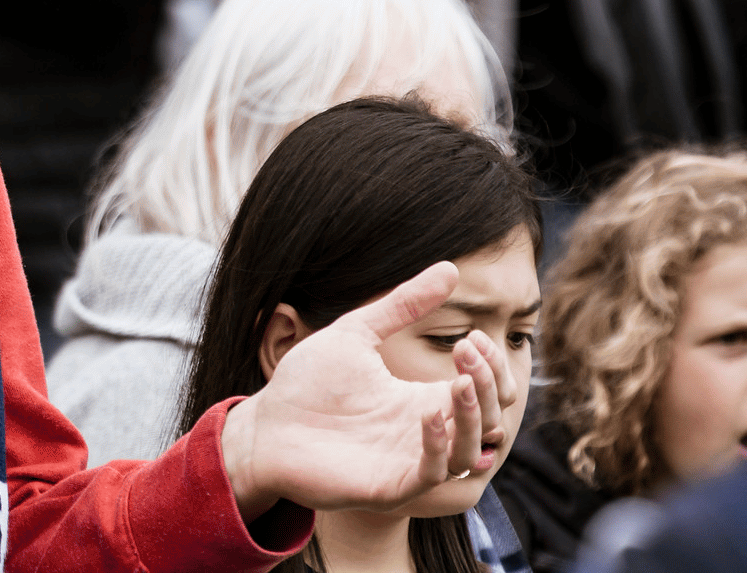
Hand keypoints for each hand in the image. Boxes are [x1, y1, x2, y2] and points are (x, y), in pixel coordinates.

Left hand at [220, 263, 520, 516]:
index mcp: (422, 399)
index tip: (472, 337)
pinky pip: (433, 474)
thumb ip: (402, 305)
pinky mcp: (391, 485)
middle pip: (488, 419)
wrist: (265, 424)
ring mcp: (410, 461)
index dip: (489, 366)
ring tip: (457, 381)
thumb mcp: (357, 333)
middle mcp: (425, 432)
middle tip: (467, 349)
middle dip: (487, 384)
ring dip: (474, 416)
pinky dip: (438, 447)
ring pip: (470, 451)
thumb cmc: (307, 383)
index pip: (483, 391)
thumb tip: (451, 268)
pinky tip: (427, 414)